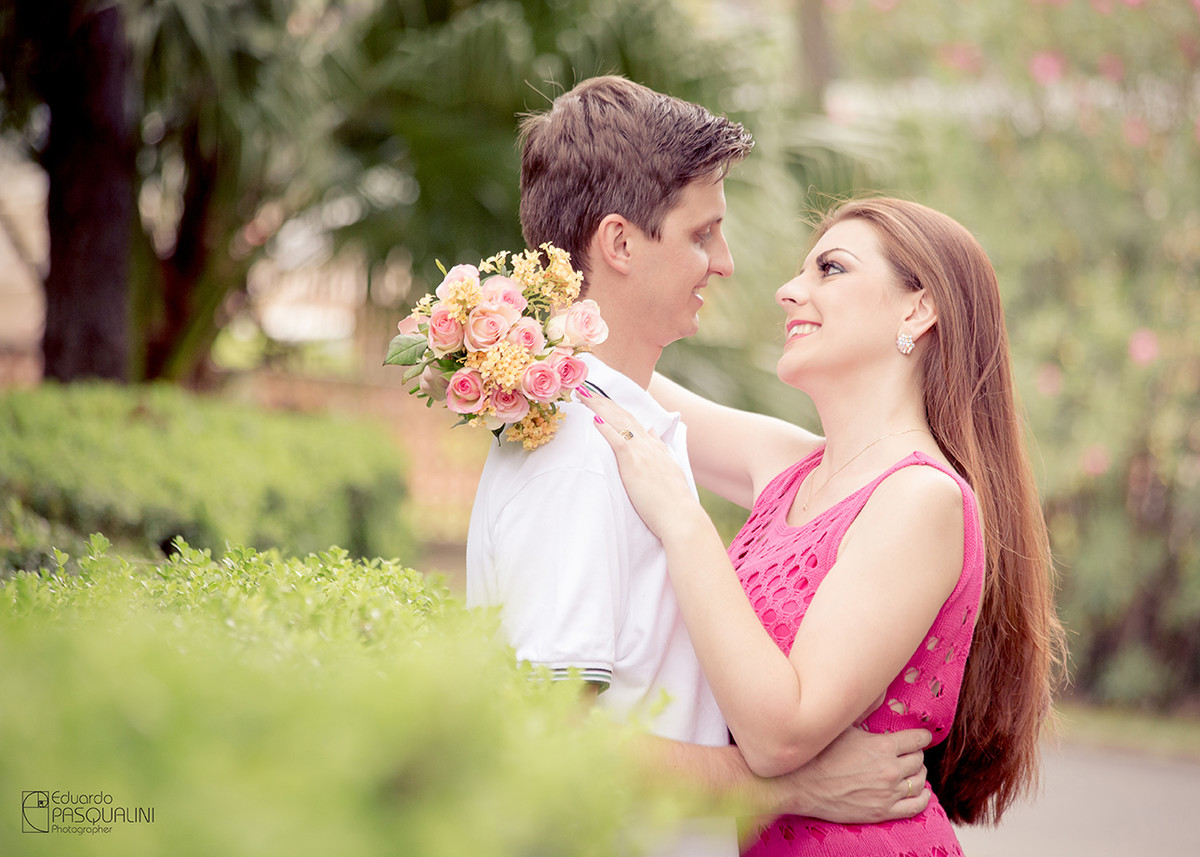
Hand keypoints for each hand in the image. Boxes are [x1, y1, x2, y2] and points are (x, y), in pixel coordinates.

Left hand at [576, 389, 704, 538]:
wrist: (680, 517)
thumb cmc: (673, 502)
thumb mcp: (670, 469)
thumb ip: (660, 450)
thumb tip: (653, 432)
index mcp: (656, 447)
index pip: (632, 421)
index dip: (615, 408)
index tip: (600, 398)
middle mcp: (649, 445)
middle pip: (623, 415)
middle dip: (603, 400)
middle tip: (585, 388)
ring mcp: (642, 452)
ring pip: (619, 422)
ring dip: (599, 406)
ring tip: (583, 395)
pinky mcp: (634, 464)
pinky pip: (617, 440)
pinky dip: (605, 428)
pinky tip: (593, 418)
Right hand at [763, 726, 930, 822]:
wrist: (802, 785)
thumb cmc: (819, 753)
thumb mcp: (843, 726)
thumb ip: (864, 711)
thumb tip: (877, 692)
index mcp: (882, 746)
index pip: (917, 740)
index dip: (921, 736)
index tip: (921, 736)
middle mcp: (890, 770)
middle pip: (919, 760)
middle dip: (916, 755)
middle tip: (908, 754)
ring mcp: (888, 793)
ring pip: (919, 782)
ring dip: (917, 775)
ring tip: (910, 772)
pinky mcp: (882, 812)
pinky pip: (916, 806)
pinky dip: (922, 798)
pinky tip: (918, 793)